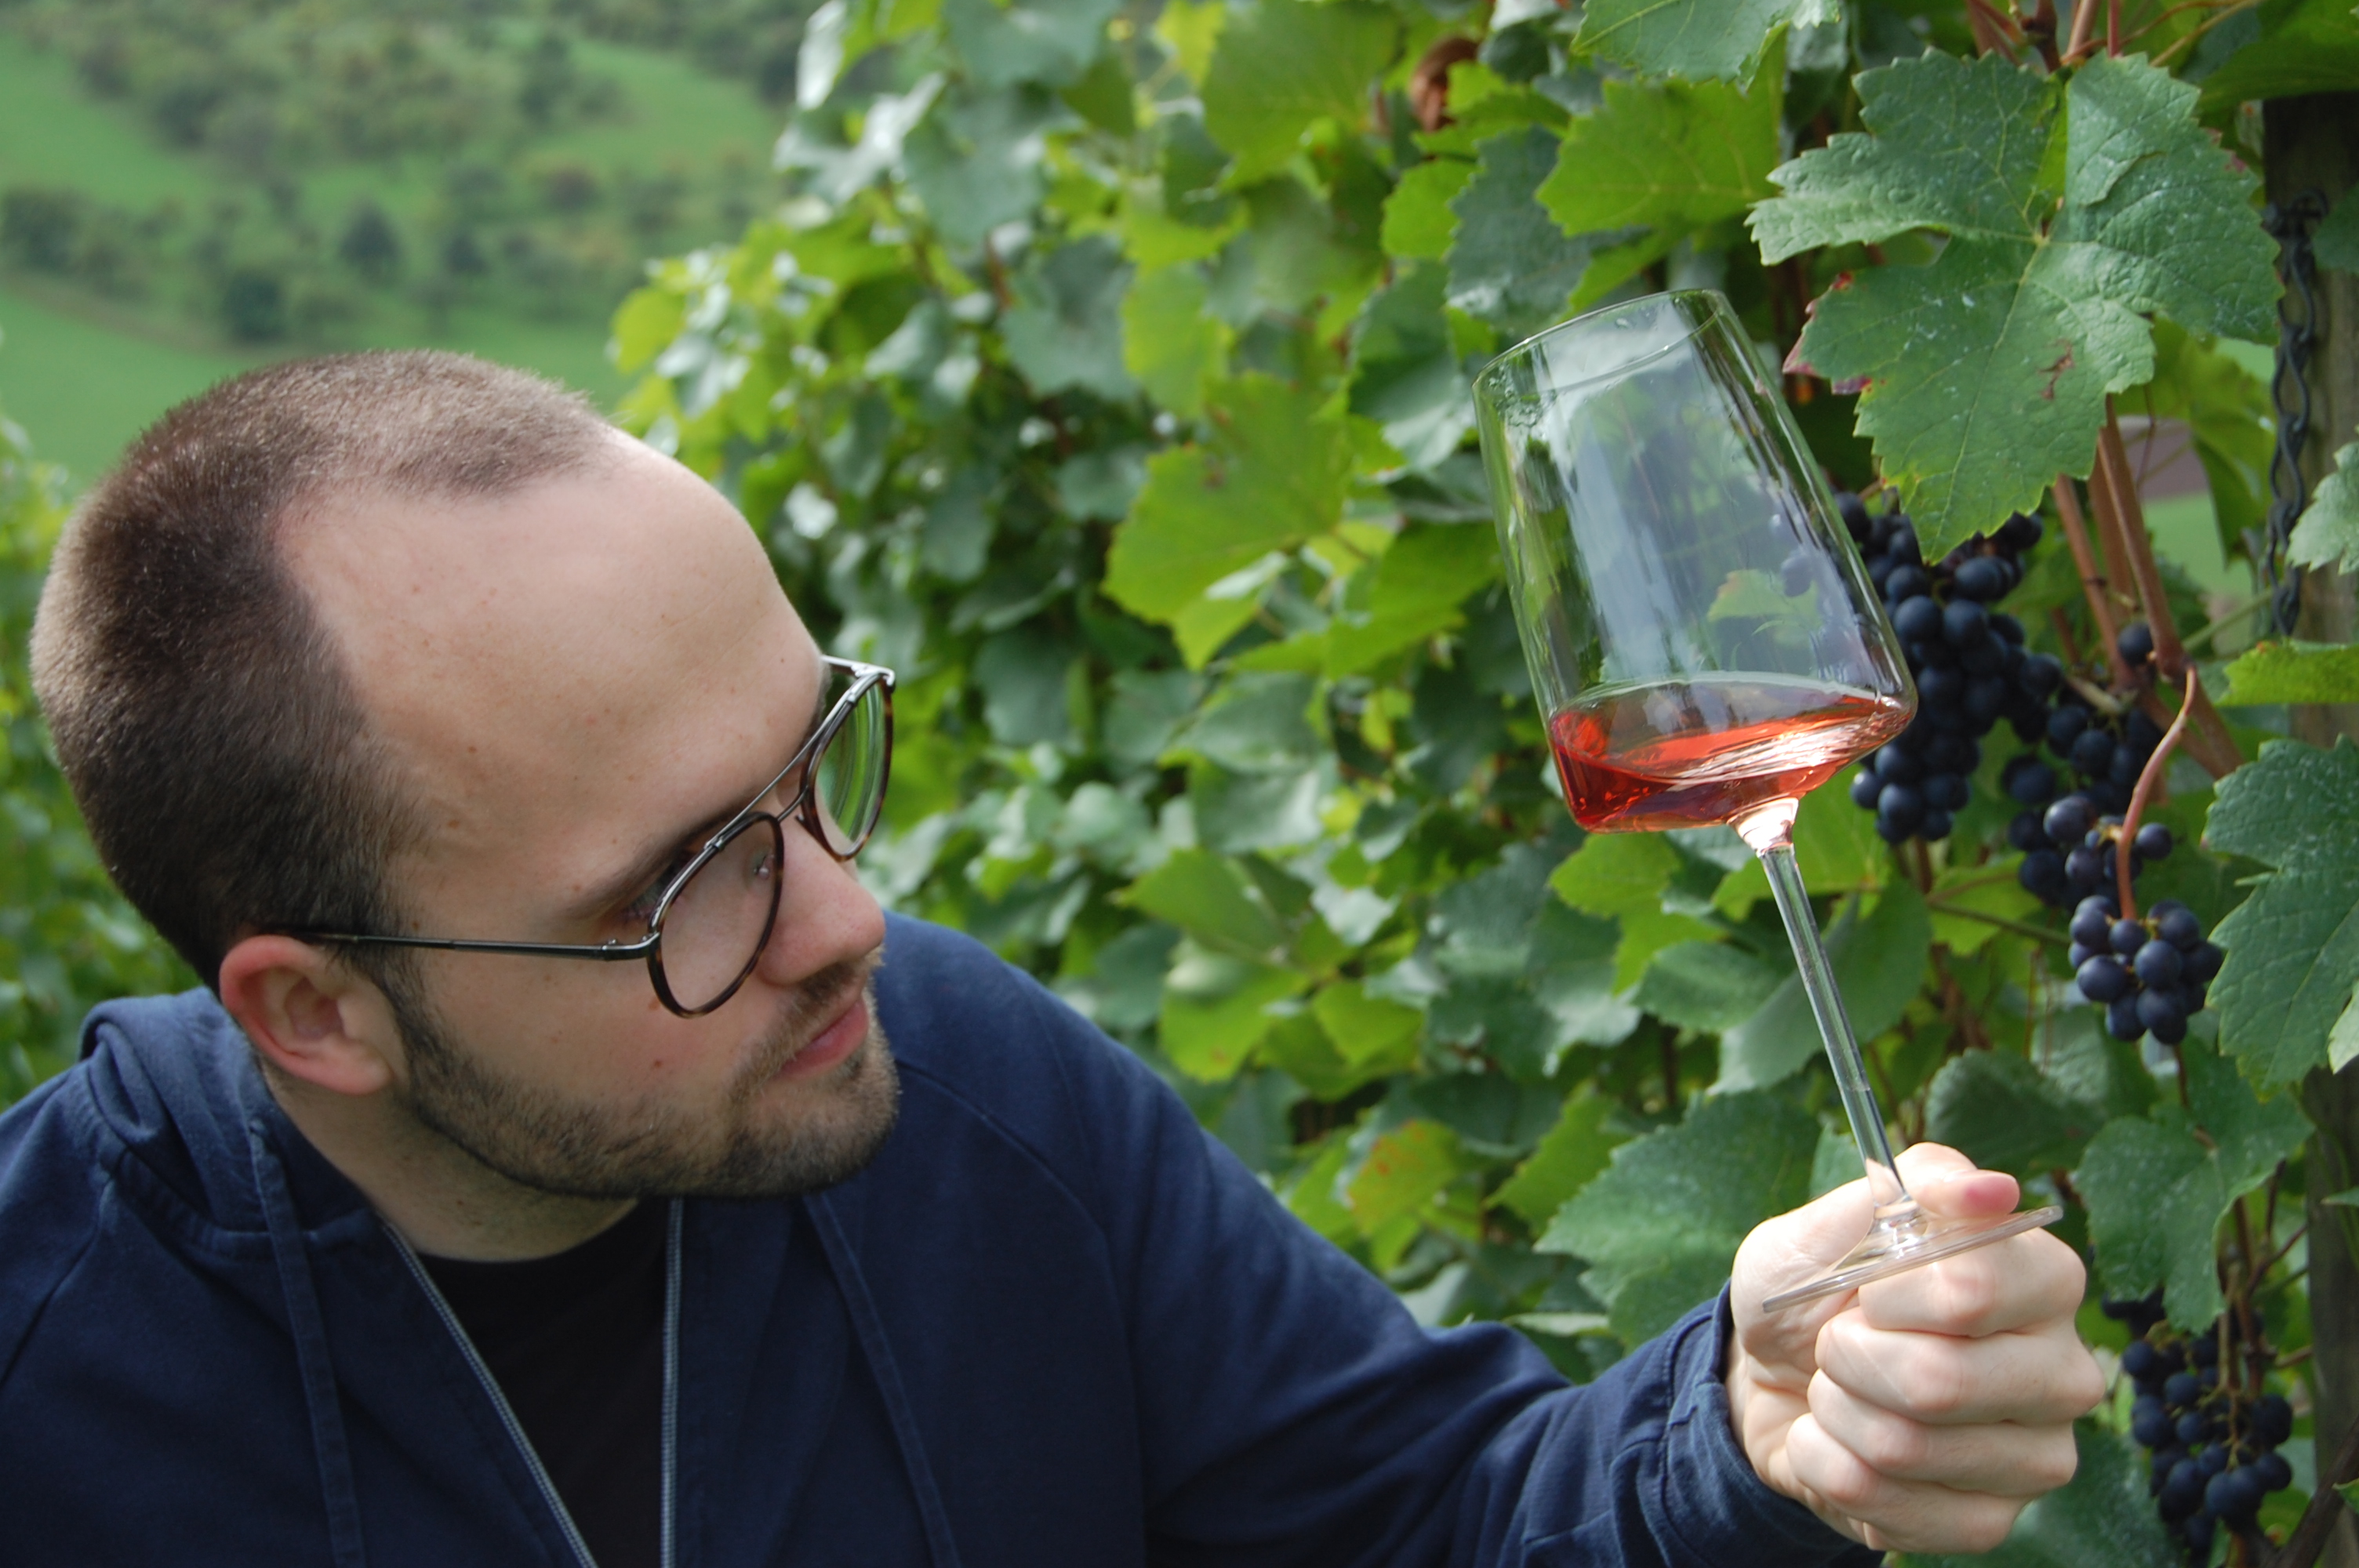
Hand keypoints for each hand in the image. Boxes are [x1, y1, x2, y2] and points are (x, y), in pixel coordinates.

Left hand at [1724, 1143, 2105, 1554]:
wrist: (1773, 1376)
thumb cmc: (1817, 1290)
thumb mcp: (1834, 1222)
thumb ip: (1913, 1186)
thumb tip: (1993, 1190)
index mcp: (2044, 1280)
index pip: (1973, 1292)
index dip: (1886, 1291)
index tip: (1865, 1284)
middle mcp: (2064, 1371)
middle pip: (1940, 1382)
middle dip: (1849, 1358)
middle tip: (1841, 1343)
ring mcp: (2038, 1457)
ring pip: (1904, 1446)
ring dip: (1836, 1412)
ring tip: (1841, 1389)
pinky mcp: (1992, 1522)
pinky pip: (1883, 1503)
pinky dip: (1828, 1466)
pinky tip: (1842, 1444)